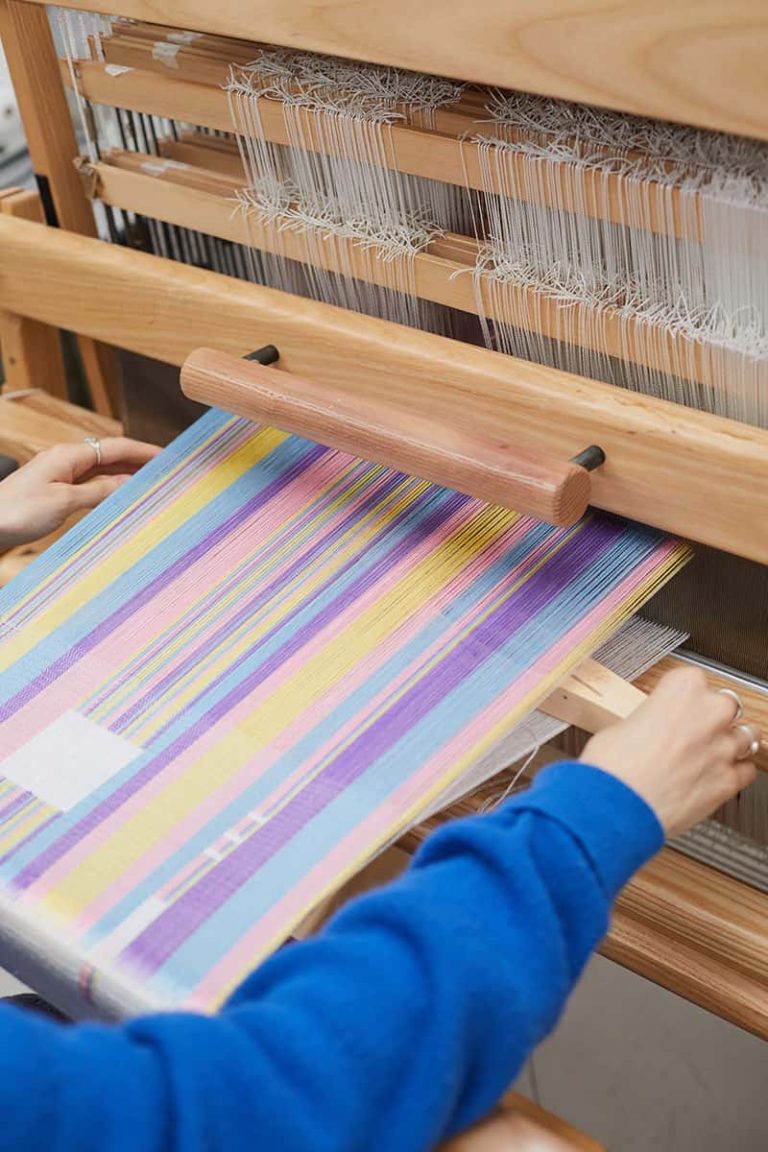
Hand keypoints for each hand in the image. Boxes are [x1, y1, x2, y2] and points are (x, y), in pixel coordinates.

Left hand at [0, 437, 159, 548]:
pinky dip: (111, 488)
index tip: (170, 455)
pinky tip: (122, 496)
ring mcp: (62, 474)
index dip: (145, 451)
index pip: (117, 447)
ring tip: (152, 482)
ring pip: (103, 470)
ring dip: (127, 475)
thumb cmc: (17, 510)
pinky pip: (92, 484)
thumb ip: (99, 491)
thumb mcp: (64, 501)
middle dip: (140, 460)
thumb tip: (128, 483)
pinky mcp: (57, 490)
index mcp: (70, 456)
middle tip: (168, 469)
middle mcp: (68, 460)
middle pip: (112, 455)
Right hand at [581, 667, 759, 837]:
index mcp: (682, 689)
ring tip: (709, 753)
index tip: (676, 706)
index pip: (694, 678)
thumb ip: (647, 721)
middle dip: (713, 717)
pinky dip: (735, 772)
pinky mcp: (729, 781)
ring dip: (730, 743)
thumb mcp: (620, 726)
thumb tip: (647, 730)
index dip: (684, 696)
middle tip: (692, 730)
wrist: (616, 807)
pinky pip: (747, 771)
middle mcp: (709, 713)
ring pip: (746, 736)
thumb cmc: (613, 768)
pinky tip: (716, 775)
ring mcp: (723, 748)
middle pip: (728, 705)